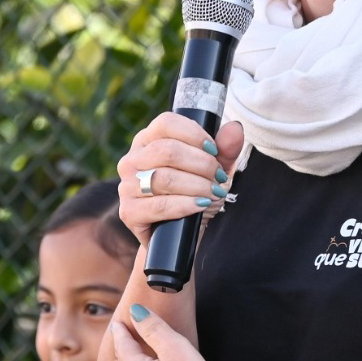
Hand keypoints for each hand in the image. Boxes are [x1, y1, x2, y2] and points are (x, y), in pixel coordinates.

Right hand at [116, 115, 243, 244]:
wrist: (179, 236)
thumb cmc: (193, 194)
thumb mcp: (214, 170)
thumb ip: (225, 149)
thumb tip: (235, 128)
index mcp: (147, 140)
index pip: (166, 123)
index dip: (194, 134)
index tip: (215, 150)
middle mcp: (132, 160)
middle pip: (167, 151)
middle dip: (201, 164)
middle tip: (219, 177)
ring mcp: (126, 186)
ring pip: (164, 178)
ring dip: (197, 186)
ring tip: (214, 193)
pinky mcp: (128, 212)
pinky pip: (160, 205)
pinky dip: (186, 205)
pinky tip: (201, 205)